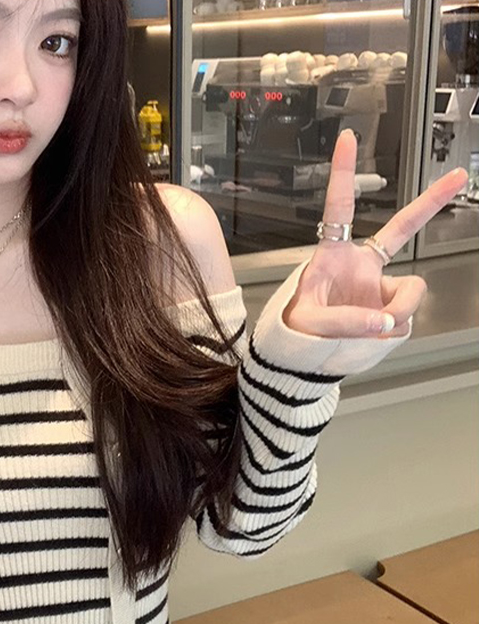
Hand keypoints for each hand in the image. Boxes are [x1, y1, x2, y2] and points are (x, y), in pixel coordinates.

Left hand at [284, 129, 468, 338]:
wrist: (302, 355)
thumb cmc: (296, 329)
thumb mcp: (309, 324)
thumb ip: (345, 322)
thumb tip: (384, 321)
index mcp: (333, 257)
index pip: (339, 209)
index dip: (343, 173)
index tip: (348, 139)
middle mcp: (361, 267)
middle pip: (401, 229)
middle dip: (430, 203)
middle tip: (457, 178)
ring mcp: (379, 288)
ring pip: (409, 294)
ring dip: (395, 314)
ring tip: (370, 329)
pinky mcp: (390, 310)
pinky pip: (404, 320)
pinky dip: (391, 332)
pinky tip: (373, 335)